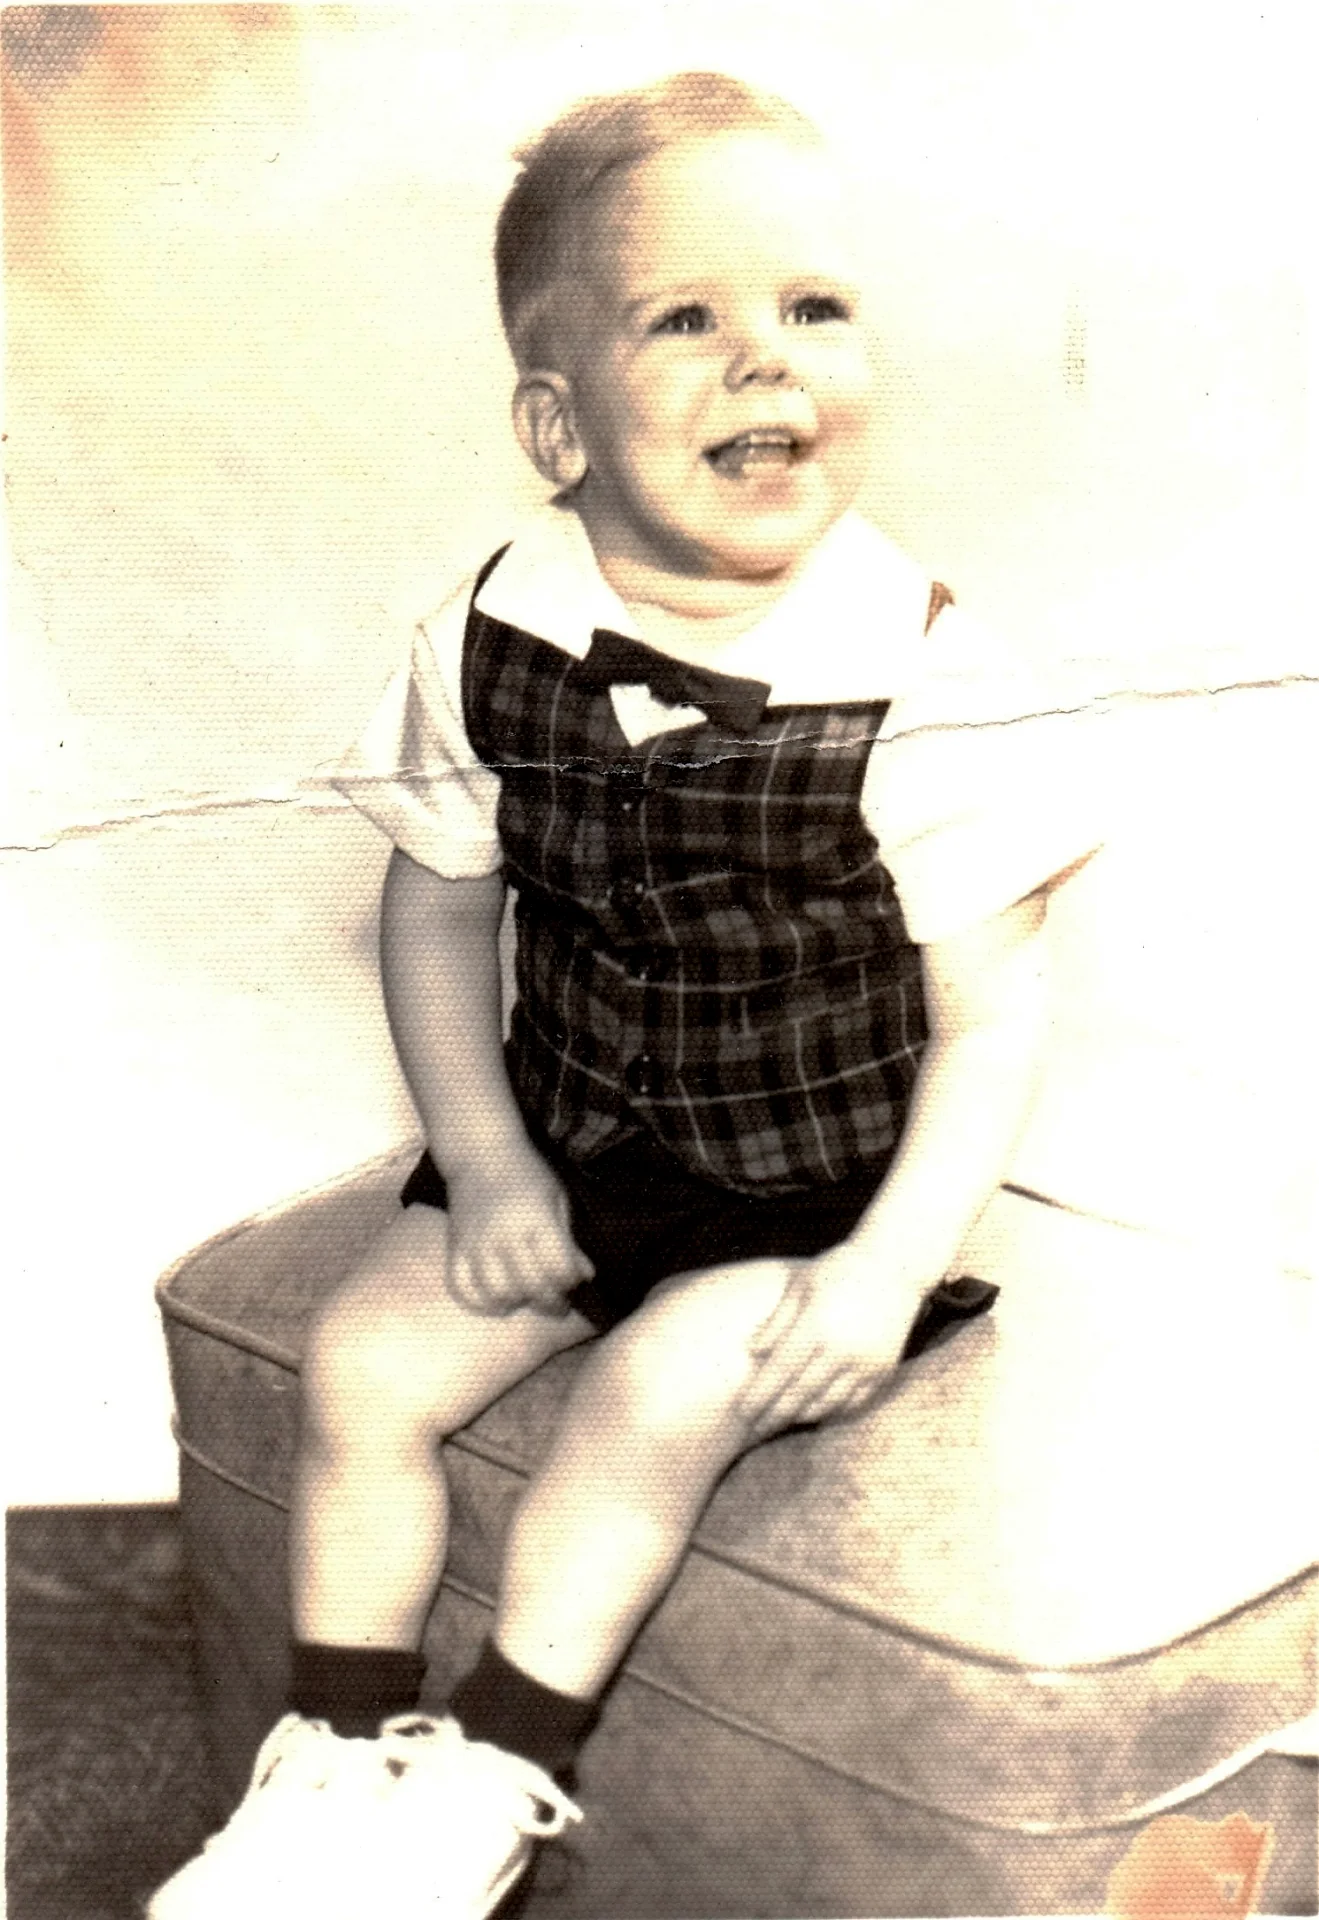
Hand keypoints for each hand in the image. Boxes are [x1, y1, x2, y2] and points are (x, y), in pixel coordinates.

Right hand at [444, 1140, 593, 1317]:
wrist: (480, 1152)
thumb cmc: (526, 1174)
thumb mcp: (557, 1198)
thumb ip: (569, 1239)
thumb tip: (586, 1276)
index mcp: (536, 1218)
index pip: (558, 1268)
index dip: (570, 1282)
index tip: (574, 1281)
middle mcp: (505, 1233)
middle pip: (531, 1285)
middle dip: (550, 1302)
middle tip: (558, 1304)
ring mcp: (477, 1242)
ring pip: (496, 1292)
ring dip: (516, 1303)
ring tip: (525, 1298)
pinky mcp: (456, 1246)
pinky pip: (460, 1286)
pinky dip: (477, 1302)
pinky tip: (494, 1300)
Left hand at [735, 1248, 924, 1437]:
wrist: (896, 1267)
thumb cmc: (840, 1270)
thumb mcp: (801, 1285)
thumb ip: (777, 1321)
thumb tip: (751, 1351)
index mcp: (816, 1325)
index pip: (779, 1371)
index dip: (758, 1395)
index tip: (741, 1411)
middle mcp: (842, 1350)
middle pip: (800, 1395)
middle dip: (774, 1415)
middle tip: (755, 1426)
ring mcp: (865, 1363)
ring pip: (827, 1404)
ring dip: (801, 1415)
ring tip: (781, 1420)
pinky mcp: (883, 1370)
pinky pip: (854, 1402)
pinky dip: (832, 1410)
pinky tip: (817, 1411)